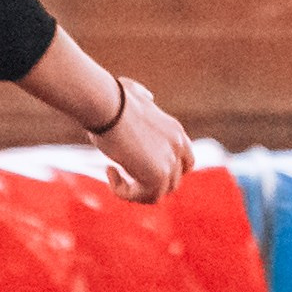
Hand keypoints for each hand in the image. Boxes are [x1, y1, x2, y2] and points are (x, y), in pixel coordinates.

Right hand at [93, 78, 194, 204]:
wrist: (107, 104)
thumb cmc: (112, 98)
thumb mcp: (133, 93)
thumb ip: (143, 97)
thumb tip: (147, 96)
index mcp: (175, 131)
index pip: (185, 162)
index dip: (165, 172)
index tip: (138, 167)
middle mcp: (178, 146)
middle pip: (173, 182)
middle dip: (148, 184)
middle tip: (123, 175)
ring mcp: (171, 161)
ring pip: (159, 193)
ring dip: (134, 190)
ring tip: (113, 172)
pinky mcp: (158, 175)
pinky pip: (145, 197)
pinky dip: (125, 192)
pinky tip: (110, 172)